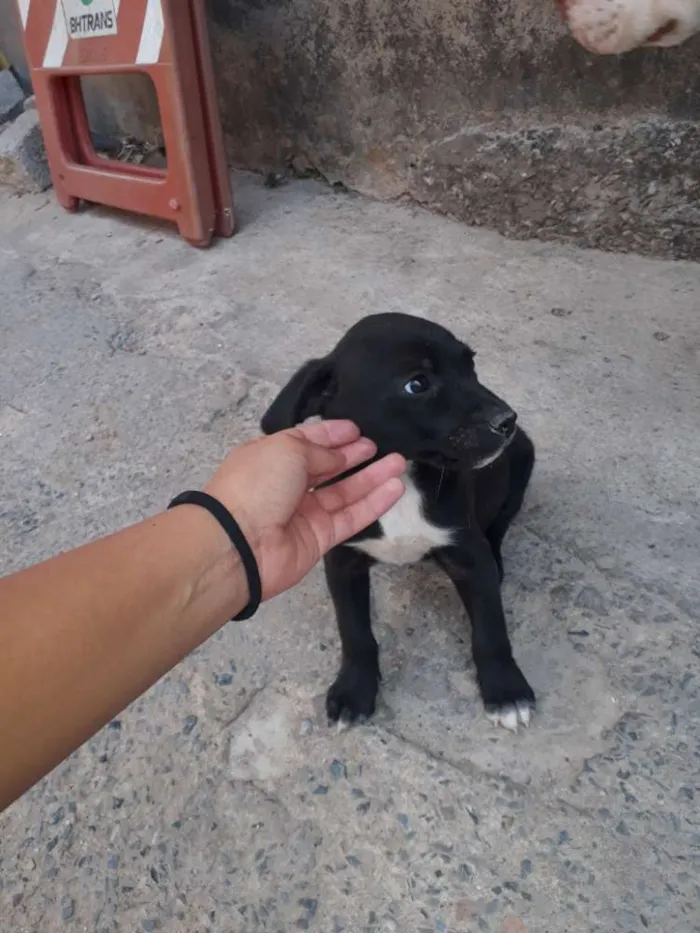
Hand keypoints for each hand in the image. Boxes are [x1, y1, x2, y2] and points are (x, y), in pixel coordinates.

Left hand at [205, 421, 405, 598]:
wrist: (238, 544)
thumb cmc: (256, 485)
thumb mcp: (287, 450)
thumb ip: (319, 451)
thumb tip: (338, 459)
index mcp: (272, 457)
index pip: (306, 441)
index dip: (331, 435)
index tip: (356, 428)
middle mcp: (288, 484)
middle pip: (328, 467)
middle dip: (354, 455)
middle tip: (379, 445)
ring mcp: (305, 513)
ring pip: (345, 492)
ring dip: (372, 477)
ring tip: (400, 462)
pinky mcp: (320, 538)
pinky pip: (352, 517)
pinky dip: (374, 503)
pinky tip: (395, 489)